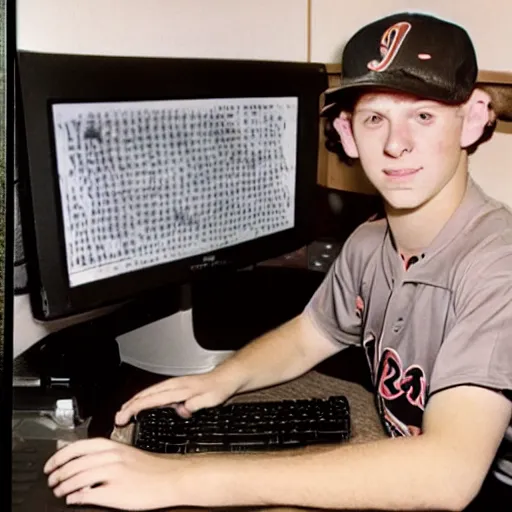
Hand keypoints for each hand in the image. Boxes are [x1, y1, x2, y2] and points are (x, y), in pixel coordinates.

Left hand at [45, 438, 182, 509]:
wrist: (170, 478)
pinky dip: (76, 497)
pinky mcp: (115, 493)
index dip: (59, 456)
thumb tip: (82, 462)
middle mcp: (110, 458)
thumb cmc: (151, 468)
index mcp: (113, 446)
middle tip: (51, 481)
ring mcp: (112, 475)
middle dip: (58, 474)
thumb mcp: (126, 454)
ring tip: (59, 492)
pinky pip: (88, 495)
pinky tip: (73, 499)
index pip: (77, 447)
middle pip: (74, 464)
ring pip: (77, 479)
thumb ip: (105, 455)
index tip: (50, 465)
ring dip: (63, 486)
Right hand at [115, 368, 239, 424]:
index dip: (135, 408)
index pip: (151, 399)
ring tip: (124, 412)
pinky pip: (156, 394)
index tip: (123, 416)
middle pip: (145, 395)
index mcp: (178, 389)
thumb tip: (183, 409)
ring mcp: (174, 386)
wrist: (226, 378)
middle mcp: (173, 386)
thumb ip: (194, 404)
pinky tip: (143, 406)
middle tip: (117, 418)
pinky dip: (145, 400)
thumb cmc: (218, 388)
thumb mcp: (209, 399)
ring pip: (149, 393)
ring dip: (135, 402)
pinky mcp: (177, 389)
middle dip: (129, 405)